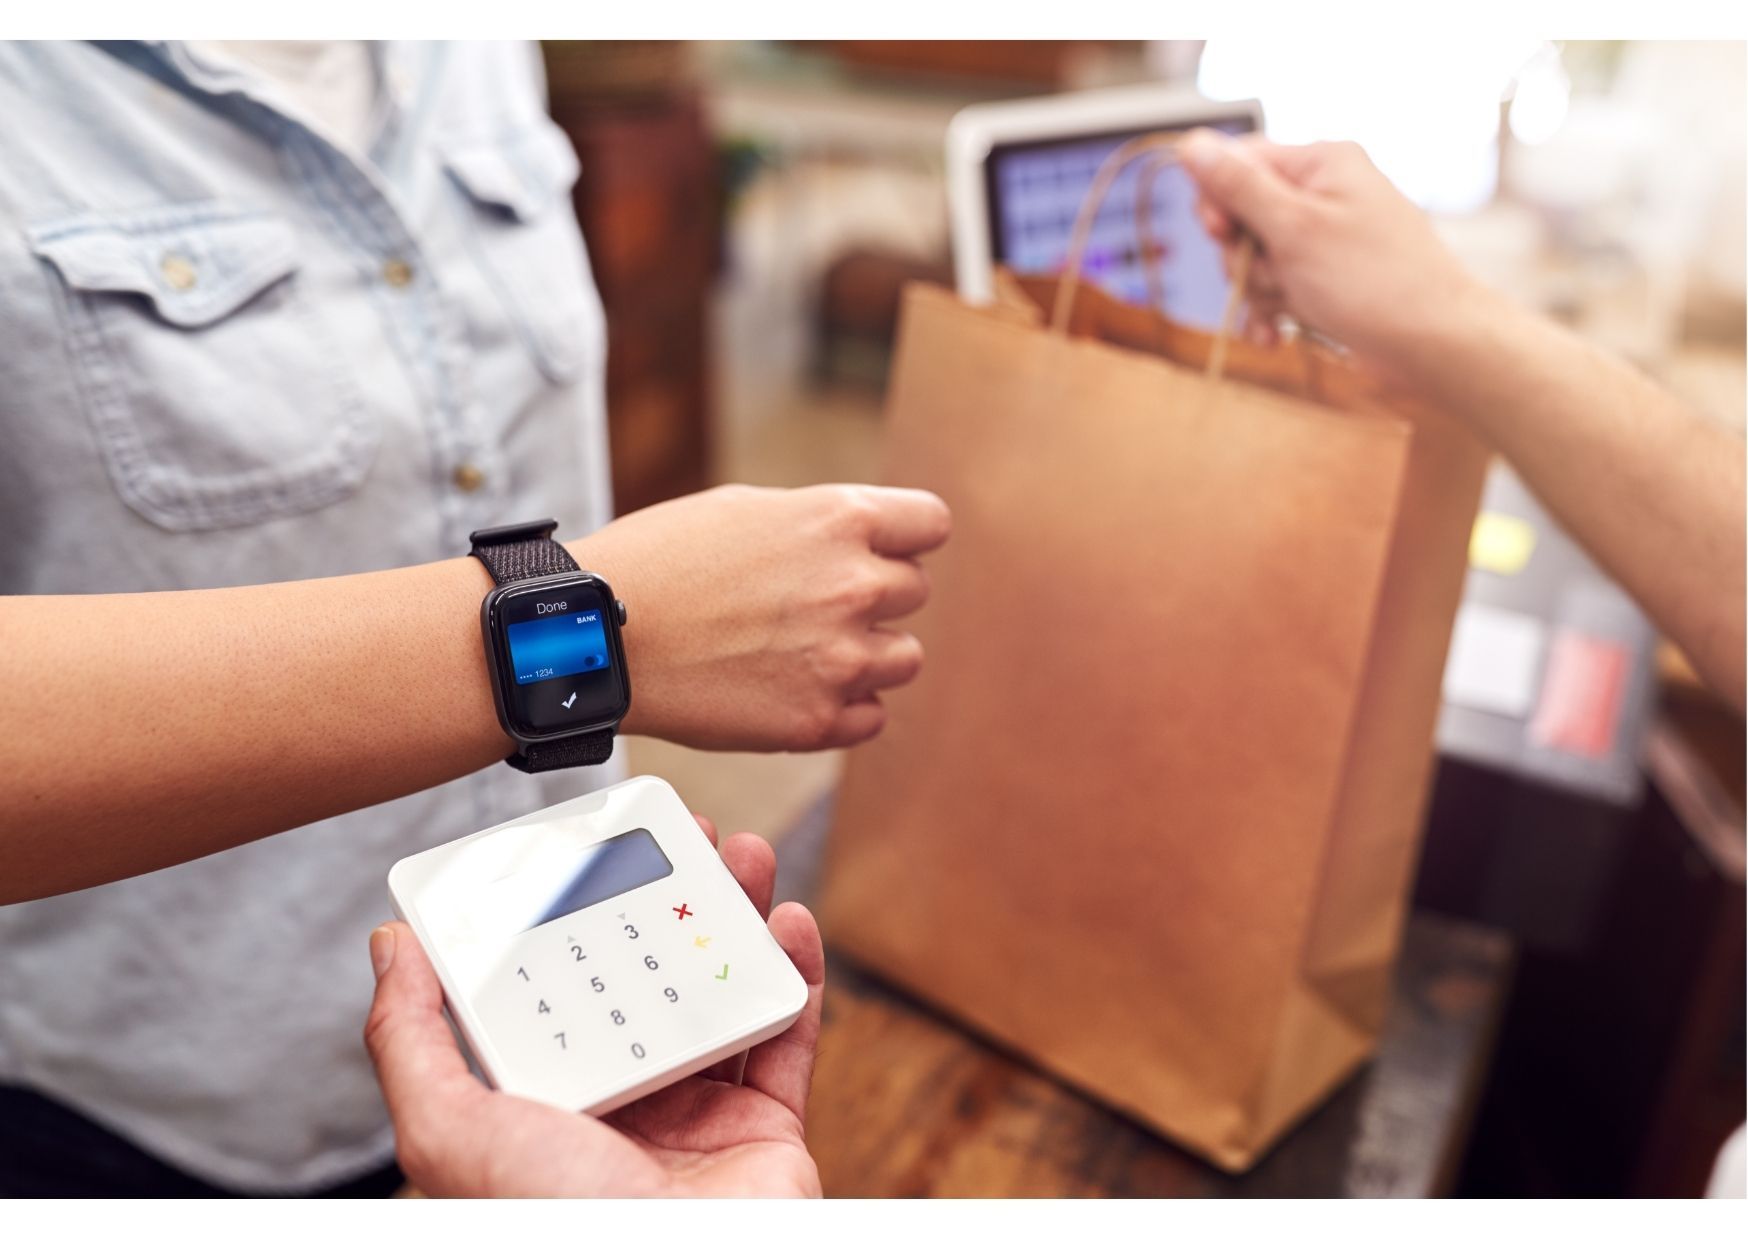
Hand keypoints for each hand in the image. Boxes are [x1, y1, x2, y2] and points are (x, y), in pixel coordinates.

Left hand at [363, 815, 824, 1196]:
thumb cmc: (556, 1222)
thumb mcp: (450, 1129)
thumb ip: (412, 1038)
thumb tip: (391, 945)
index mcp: (543, 1098)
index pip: (558, 982)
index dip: (576, 910)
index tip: (592, 848)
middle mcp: (621, 1100)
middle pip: (648, 973)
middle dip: (669, 897)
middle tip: (684, 836)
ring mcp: (697, 1115)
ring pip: (720, 992)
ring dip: (735, 917)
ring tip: (740, 856)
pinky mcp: (765, 1129)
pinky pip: (787, 1038)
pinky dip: (796, 976)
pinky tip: (789, 922)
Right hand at [578, 483, 950, 751]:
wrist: (595, 638)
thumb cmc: (659, 562)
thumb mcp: (745, 509)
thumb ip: (819, 524)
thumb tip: (867, 542)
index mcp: (838, 520)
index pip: (931, 524)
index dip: (905, 537)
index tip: (881, 549)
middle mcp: (853, 587)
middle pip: (914, 591)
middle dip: (874, 595)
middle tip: (810, 603)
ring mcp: (839, 660)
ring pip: (904, 659)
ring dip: (868, 654)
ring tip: (804, 650)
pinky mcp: (817, 722)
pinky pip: (871, 717)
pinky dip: (843, 707)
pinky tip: (792, 689)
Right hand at [1179, 129, 1495, 379]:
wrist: (1433, 343)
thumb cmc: (1372, 281)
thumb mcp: (1294, 229)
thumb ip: (1238, 187)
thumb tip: (1192, 143)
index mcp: (1321, 162)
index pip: (1240, 162)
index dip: (1218, 200)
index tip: (1221, 235)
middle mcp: (1325, 192)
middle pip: (1243, 214)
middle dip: (1243, 256)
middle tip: (1271, 276)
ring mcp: (1326, 237)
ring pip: (1257, 256)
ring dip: (1259, 290)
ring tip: (1287, 309)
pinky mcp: (1328, 276)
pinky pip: (1279, 286)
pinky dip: (1271, 310)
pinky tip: (1275, 335)